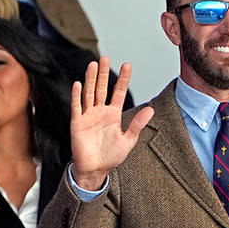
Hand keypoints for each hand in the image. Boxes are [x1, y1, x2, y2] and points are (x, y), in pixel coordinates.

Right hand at [69, 57, 152, 189]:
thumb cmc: (111, 156)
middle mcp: (100, 112)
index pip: (118, 92)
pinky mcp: (77, 123)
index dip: (123, 79)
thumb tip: (151, 109)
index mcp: (113, 114)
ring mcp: (88, 116)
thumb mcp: (128, 140)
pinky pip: (77, 107)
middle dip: (103, 73)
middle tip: (105, 57)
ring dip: (90, 79)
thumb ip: (137, 124)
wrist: (95, 170)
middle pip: (101, 88)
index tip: (127, 65)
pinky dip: (77, 96)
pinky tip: (78, 84)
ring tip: (93, 65)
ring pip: (89, 93)